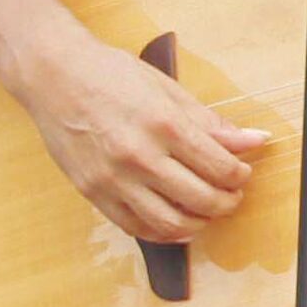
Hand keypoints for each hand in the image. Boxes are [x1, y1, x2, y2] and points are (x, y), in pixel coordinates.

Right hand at [29, 34, 269, 245]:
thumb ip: (211, 123)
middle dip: (226, 202)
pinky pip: (135, 227)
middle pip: (201, 199)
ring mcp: (112, 178)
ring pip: (170, 223)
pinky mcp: (92, 192)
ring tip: (205, 211)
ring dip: (198, 224)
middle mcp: (138, 155)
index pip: (220, 167)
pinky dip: (162, 231)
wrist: (52, 74)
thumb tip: (254, 141)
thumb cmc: (109, 74)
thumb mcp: (167, 89)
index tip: (241, 174)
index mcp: (163, 125)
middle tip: (230, 196)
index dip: (239, 177)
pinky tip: (174, 220)